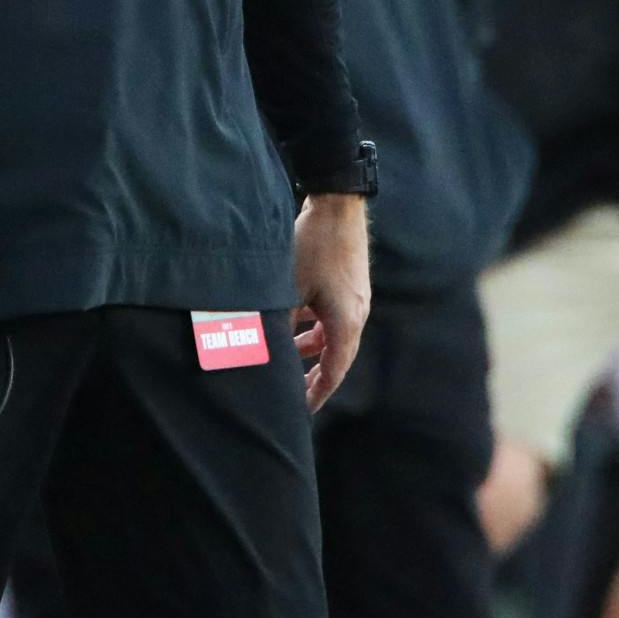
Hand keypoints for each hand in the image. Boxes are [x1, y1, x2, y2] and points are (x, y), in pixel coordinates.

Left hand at [291, 193, 371, 410]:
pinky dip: (316, 326)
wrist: (337, 206)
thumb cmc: (313, 246)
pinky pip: (334, 317)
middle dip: (315, 376)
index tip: (302, 411)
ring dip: (312, 348)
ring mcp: (356, 299)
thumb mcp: (288, 288)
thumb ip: (279, 322)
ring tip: (289, 357)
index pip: (334, 372)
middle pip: (337, 357)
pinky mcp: (351, 284)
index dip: (317, 394)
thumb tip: (261, 348)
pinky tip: (296, 322)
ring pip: (334, 335)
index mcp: (346, 322)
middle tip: (298, 395)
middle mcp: (357, 314)